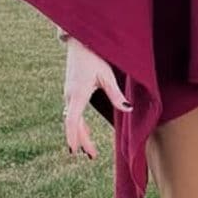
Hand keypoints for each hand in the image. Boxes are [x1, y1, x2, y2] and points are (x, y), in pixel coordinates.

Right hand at [63, 38, 131, 160]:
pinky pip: (72, 113)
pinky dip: (77, 125)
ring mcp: (68, 93)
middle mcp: (70, 95)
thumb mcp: (107, 75)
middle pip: (73, 124)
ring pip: (72, 119)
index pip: (72, 120)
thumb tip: (128, 109)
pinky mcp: (71, 91)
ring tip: (88, 150)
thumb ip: (116, 94)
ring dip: (79, 134)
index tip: (74, 150)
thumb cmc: (94, 57)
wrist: (80, 42)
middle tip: (92, 156)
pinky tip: (83, 131)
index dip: (73, 136)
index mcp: (78, 94)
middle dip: (81, 141)